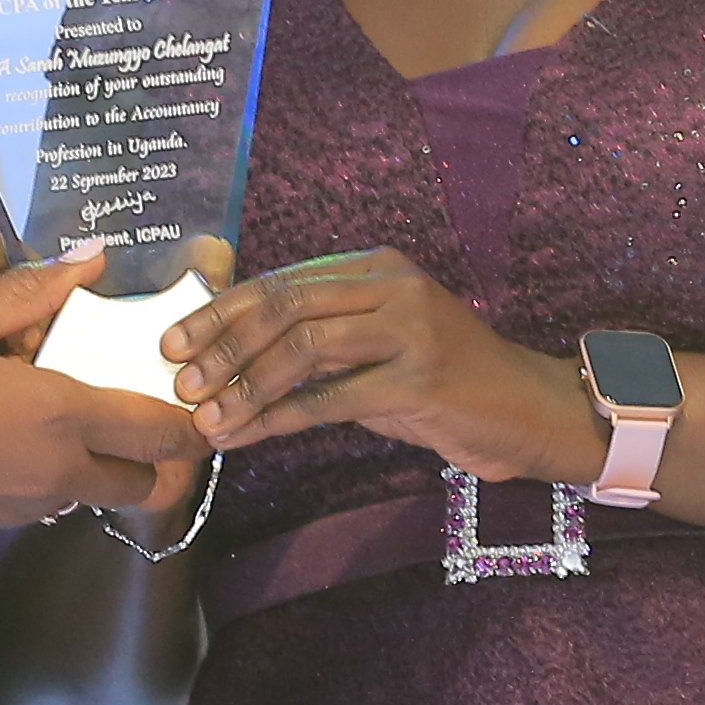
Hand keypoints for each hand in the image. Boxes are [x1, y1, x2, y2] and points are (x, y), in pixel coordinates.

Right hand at [0, 249, 203, 537]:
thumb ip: (34, 289)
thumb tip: (91, 258)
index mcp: (62, 415)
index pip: (164, 432)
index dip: (192, 422)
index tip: (192, 398)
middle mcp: (58, 474)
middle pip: (143, 483)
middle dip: (151, 453)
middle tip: (128, 406)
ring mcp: (24, 506)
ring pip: (93, 494)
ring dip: (96, 461)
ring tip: (53, 409)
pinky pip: (47, 500)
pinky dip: (48, 472)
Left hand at [150, 246, 604, 474]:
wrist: (528, 410)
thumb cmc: (446, 385)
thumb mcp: (380, 347)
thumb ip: (322, 341)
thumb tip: (234, 351)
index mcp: (376, 268)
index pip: (282, 281)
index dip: (222, 310)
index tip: (176, 340)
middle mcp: (392, 286)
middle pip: (286, 305)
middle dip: (222, 343)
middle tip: (180, 377)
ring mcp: (411, 329)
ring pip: (304, 347)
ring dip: (245, 384)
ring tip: (207, 416)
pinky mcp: (421, 378)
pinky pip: (332, 398)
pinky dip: (279, 418)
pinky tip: (247, 436)